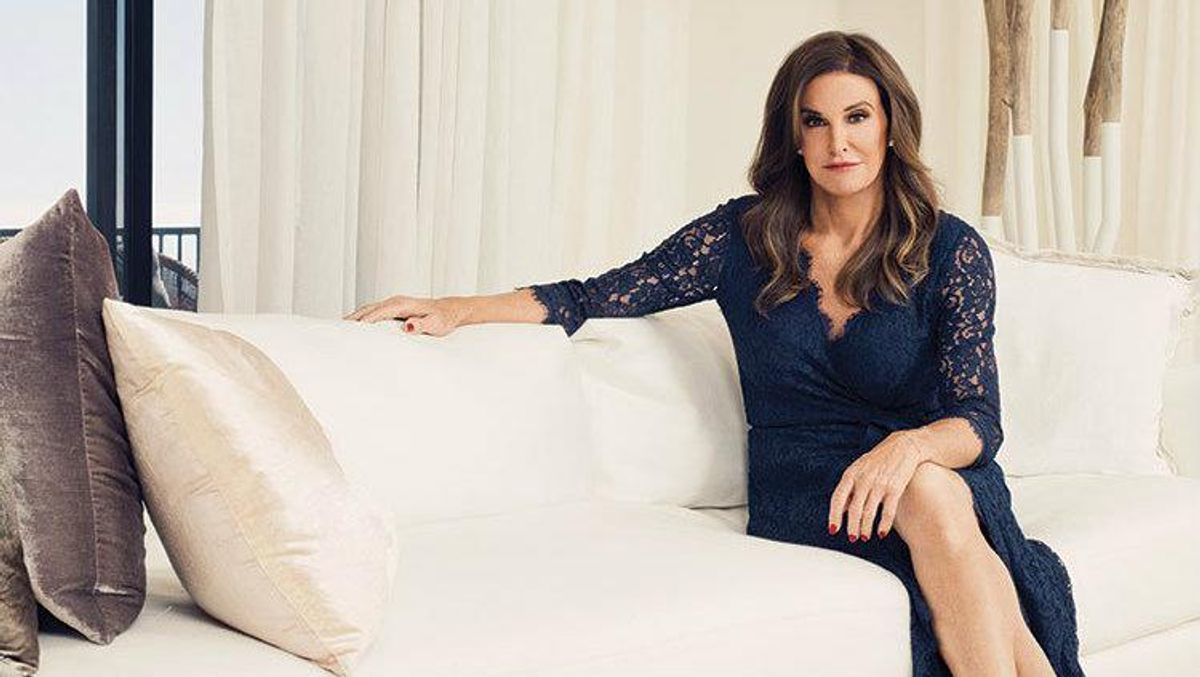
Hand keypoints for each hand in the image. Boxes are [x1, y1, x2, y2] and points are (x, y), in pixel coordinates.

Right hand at [343, 295, 468, 336]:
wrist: (450, 310)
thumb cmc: (443, 319)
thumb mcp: (436, 324)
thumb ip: (422, 324)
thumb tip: (407, 326)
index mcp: (402, 305)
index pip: (377, 313)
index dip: (362, 322)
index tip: (348, 332)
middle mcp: (395, 302)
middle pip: (367, 310)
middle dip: (351, 320)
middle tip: (335, 333)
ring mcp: (393, 304)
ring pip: (367, 310)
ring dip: (353, 318)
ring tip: (337, 331)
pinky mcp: (393, 308)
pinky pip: (372, 312)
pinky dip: (361, 318)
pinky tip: (353, 327)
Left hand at [827, 430, 925, 542]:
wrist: (904, 446)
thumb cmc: (879, 460)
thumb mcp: (859, 469)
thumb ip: (850, 488)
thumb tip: (841, 510)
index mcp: (851, 474)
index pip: (837, 498)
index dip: (834, 515)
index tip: (833, 530)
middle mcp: (863, 480)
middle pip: (853, 509)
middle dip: (851, 526)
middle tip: (852, 538)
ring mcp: (879, 484)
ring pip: (869, 512)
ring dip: (865, 528)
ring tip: (864, 537)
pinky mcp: (895, 488)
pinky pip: (887, 511)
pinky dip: (883, 525)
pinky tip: (881, 533)